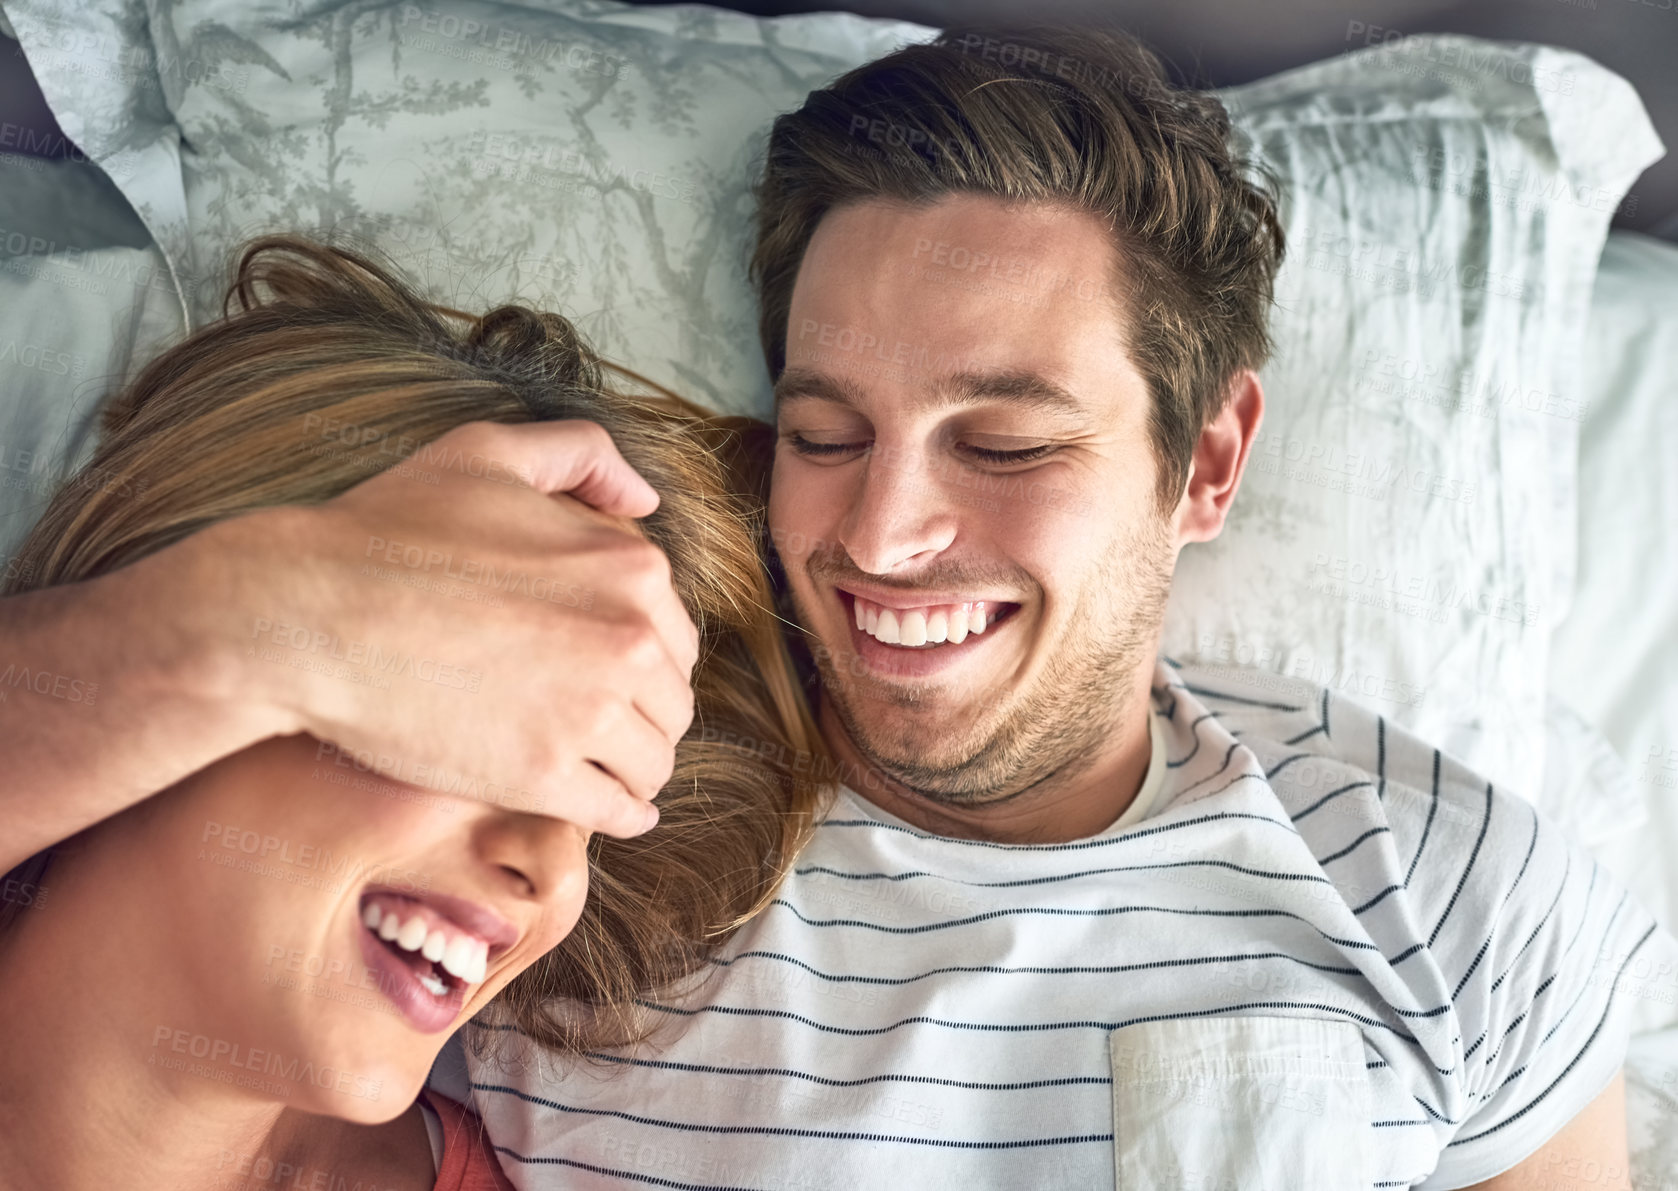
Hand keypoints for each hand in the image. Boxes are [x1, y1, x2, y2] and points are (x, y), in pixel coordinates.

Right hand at [210, 420, 698, 838]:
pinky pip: (619, 811)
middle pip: (672, 702)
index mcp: (630, 567)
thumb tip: (645, 499)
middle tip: (606, 727)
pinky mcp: (542, 777)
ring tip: (607, 769)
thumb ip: (581, 455)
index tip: (612, 674)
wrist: (304, 614)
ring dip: (637, 767)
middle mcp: (627, 639)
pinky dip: (623, 813)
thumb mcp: (487, 453)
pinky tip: (613, 808)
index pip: (675, 636)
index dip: (645, 657)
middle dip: (645, 715)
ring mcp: (588, 713)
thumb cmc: (386, 529)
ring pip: (654, 761)